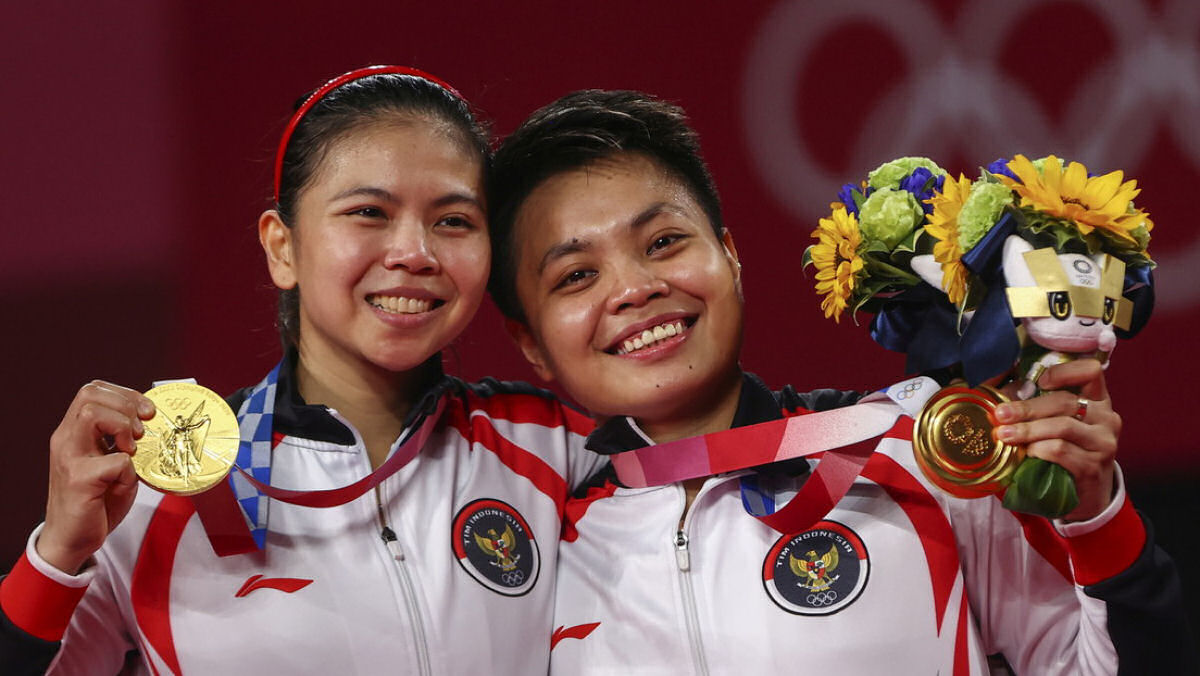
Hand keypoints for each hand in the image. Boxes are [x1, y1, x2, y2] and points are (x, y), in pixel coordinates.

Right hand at [38, 382, 155, 573]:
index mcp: (73, 432)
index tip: (147, 412)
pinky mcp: (78, 480)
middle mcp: (66, 440)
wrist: (72, 539)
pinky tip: (124, 482)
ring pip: (93, 414)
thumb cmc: (96, 501)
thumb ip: (122, 441)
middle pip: (90, 393)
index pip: (92, 390)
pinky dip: (129, 469)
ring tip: (131, 449)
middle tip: (141, 431)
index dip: (125, 394)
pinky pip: (114, 461)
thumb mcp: (111, 463)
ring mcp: (69, 458)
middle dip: (126, 405)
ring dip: (122, 426)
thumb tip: (151, 421)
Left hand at [993, 359, 1119, 521]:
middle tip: (1001, 414)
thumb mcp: (1058, 425)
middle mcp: (1106, 418)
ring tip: (1004, 435)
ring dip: (1027, 430)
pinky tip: (1026, 453)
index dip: (1064, 371)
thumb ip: (1040, 407)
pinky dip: (1038, 449)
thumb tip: (1000, 392)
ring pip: (1061, 426)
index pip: (1091, 371)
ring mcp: (1103, 443)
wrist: (1087, 497)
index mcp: (1098, 401)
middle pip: (1065, 402)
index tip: (1039, 381)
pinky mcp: (1093, 466)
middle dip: (1027, 407)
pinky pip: (1060, 451)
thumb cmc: (1067, 453)